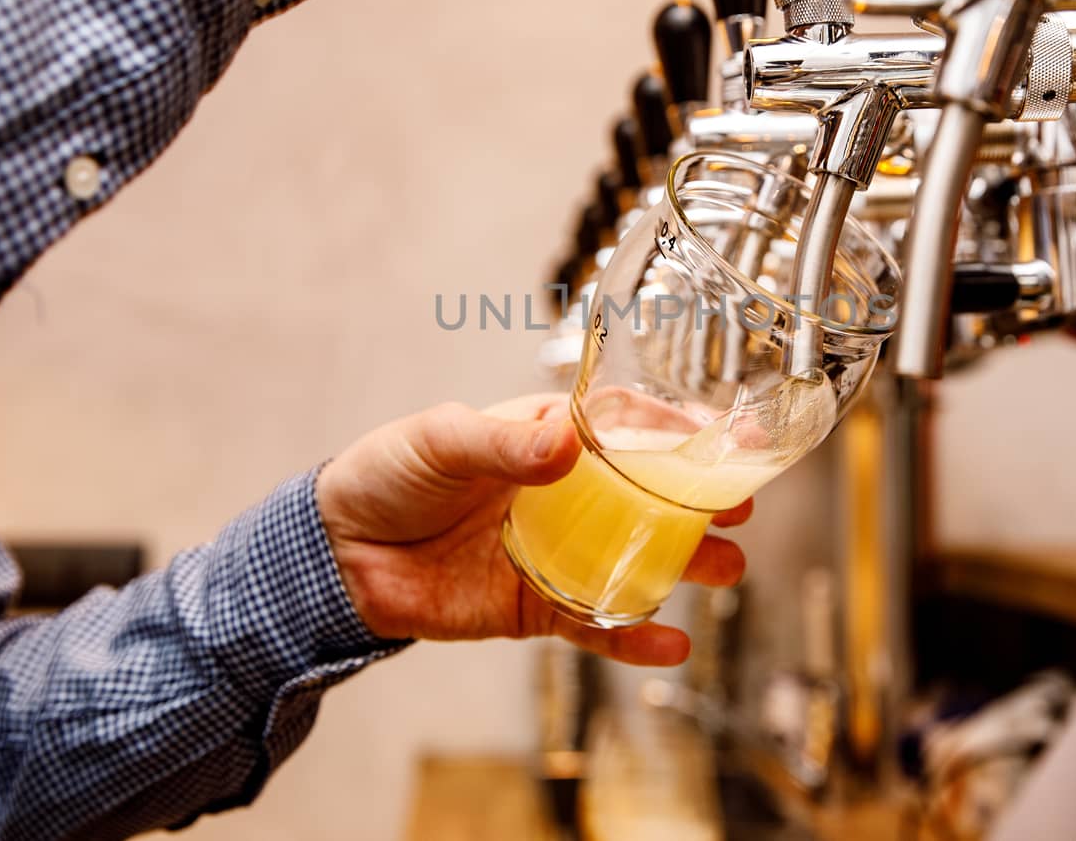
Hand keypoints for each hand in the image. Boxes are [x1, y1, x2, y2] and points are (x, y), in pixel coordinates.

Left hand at [315, 394, 753, 665]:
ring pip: (636, 560)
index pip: (625, 430)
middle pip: (647, 498)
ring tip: (726, 571)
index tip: (728, 435)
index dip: (678, 432)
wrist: (334, 557)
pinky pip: (595, 625)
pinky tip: (672, 644)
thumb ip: (503, 442)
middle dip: (699, 503)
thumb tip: (565, 441)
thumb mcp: (441, 439)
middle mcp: (561, 496)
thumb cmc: (386, 477)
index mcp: (544, 439)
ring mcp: (555, 553)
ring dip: (685, 566)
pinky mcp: (536, 608)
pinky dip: (634, 639)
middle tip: (742, 507)